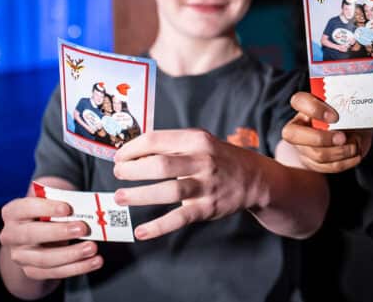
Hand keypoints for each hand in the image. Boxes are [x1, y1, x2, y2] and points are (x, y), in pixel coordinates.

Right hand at [0, 188, 102, 280]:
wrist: (38, 237)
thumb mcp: (52, 202)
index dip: (45, 208)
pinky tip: (94, 261)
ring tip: (92, 248)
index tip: (67, 208)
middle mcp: (11, 235)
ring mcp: (19, 256)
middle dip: (59, 232)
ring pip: (44, 258)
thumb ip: (62, 200)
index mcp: (13, 212)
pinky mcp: (31, 271)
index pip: (25, 208)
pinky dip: (77, 267)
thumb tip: (84, 204)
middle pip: (31, 235)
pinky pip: (54, 272)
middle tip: (83, 228)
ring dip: (71, 254)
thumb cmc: (48, 212)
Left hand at [112, 129, 264, 239]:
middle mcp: (202, 161)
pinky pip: (179, 218)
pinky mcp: (206, 208)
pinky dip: (158, 226)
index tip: (119, 156)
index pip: (156, 140)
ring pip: (167, 191)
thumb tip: (133, 152)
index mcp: (196, 140)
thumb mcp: (201, 141)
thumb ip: (172, 145)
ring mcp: (205, 186)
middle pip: (160, 165)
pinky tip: (141, 232)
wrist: (254, 179)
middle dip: (132, 170)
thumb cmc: (219, 158)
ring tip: (120, 197)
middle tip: (118, 173)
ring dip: (139, 195)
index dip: (132, 148)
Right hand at [281, 92, 372, 172]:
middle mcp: (298, 126)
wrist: (356, 130)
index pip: (298, 101)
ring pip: (316, 154)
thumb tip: (354, 106)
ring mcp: (303, 147)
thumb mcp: (347, 105)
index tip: (335, 117)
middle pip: (293, 135)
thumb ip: (344, 104)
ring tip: (354, 146)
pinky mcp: (313, 162)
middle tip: (342, 137)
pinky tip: (355, 155)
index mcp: (304, 105)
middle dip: (321, 139)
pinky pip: (326, 167)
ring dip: (340, 152)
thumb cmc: (350, 112)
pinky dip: (345, 162)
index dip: (314, 109)